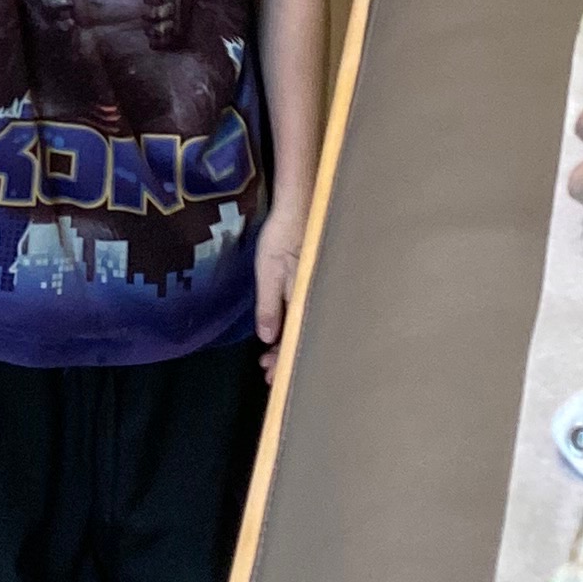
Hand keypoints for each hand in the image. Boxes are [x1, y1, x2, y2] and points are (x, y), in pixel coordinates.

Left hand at [255, 194, 311, 372]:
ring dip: (288, 343)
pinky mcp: (311, 282)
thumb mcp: (269, 271)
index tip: (271, 375)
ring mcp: (314, 291)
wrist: (299, 206)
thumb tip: (268, 338)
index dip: (284, 359)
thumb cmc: (282, 236)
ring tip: (270, 356)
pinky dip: (293, 326)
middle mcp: (314, 299)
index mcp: (305, 300)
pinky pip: (304, 312)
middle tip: (268, 372)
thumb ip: (269, 305)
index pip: (297, 339)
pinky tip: (283, 330)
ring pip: (304, 326)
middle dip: (286, 357)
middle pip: (303, 337)